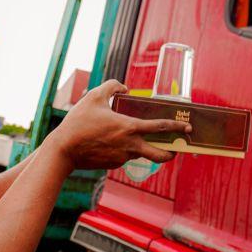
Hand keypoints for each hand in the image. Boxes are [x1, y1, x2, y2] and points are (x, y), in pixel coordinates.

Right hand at [47, 80, 191, 169]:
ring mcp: (123, 158)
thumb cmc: (79, 122)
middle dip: (171, 153)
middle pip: (160, 154)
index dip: (177, 126)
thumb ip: (112, 86)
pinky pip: (124, 155)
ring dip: (142, 146)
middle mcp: (130, 145)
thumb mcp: (94, 96)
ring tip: (132, 136)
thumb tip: (124, 87)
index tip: (187, 127)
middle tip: (177, 148)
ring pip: (140, 152)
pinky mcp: (114, 164)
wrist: (64, 150)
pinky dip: (123, 148)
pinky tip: (109, 141)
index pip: (160, 127)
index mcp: (129, 127)